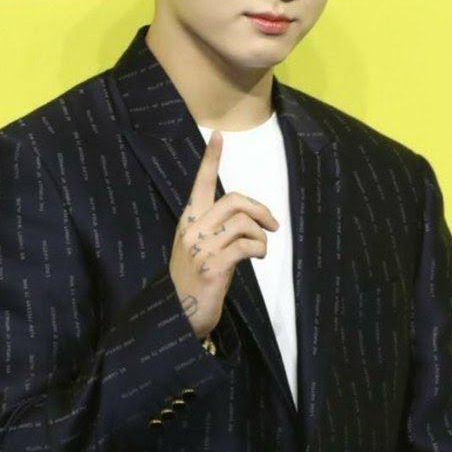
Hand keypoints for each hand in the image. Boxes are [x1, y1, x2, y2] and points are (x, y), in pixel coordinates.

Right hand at [170, 129, 279, 338]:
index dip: (211, 160)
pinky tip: (257, 258)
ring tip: (259, 250)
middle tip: (273, 225)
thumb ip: (214, 231)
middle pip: (234, 200)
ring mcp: (202, 248)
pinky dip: (259, 249)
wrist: (178, 315)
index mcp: (188, 222)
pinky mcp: (213, 267)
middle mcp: (192, 230)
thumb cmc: (194, 282)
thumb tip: (246, 220)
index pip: (200, 184)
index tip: (219, 136)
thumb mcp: (199, 250)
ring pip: (243, 222)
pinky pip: (247, 245)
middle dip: (259, 209)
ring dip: (260, 235)